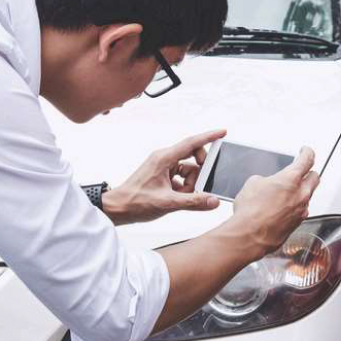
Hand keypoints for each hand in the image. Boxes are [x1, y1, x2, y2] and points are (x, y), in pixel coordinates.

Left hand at [102, 129, 225, 224]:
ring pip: (187, 170)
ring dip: (190, 183)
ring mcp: (162, 167)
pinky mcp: (162, 176)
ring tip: (183, 197)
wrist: (118, 208)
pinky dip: (184, 187)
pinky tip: (178, 198)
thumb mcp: (168, 203)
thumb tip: (213, 201)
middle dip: (199, 172)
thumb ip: (193, 202)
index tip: (222, 133)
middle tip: (201, 185)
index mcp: (164, 158)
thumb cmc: (135, 202)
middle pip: (192, 157)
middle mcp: (164, 159)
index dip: (209, 137)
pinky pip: (181, 177)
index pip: (191, 143)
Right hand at [231, 146, 319, 259]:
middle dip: (309, 172)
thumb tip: (265, 184)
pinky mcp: (297, 224)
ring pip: (308, 196)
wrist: (250, 236)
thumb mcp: (252, 184)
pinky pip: (301, 211)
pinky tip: (284, 208)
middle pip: (314, 178)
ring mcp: (301, 210)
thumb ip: (265, 180)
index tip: (306, 151)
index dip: (307, 153)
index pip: (307, 159)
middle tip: (303, 171)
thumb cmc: (250, 212)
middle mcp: (300, 194)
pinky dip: (296, 207)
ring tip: (288, 192)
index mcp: (291, 179)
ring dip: (302, 192)